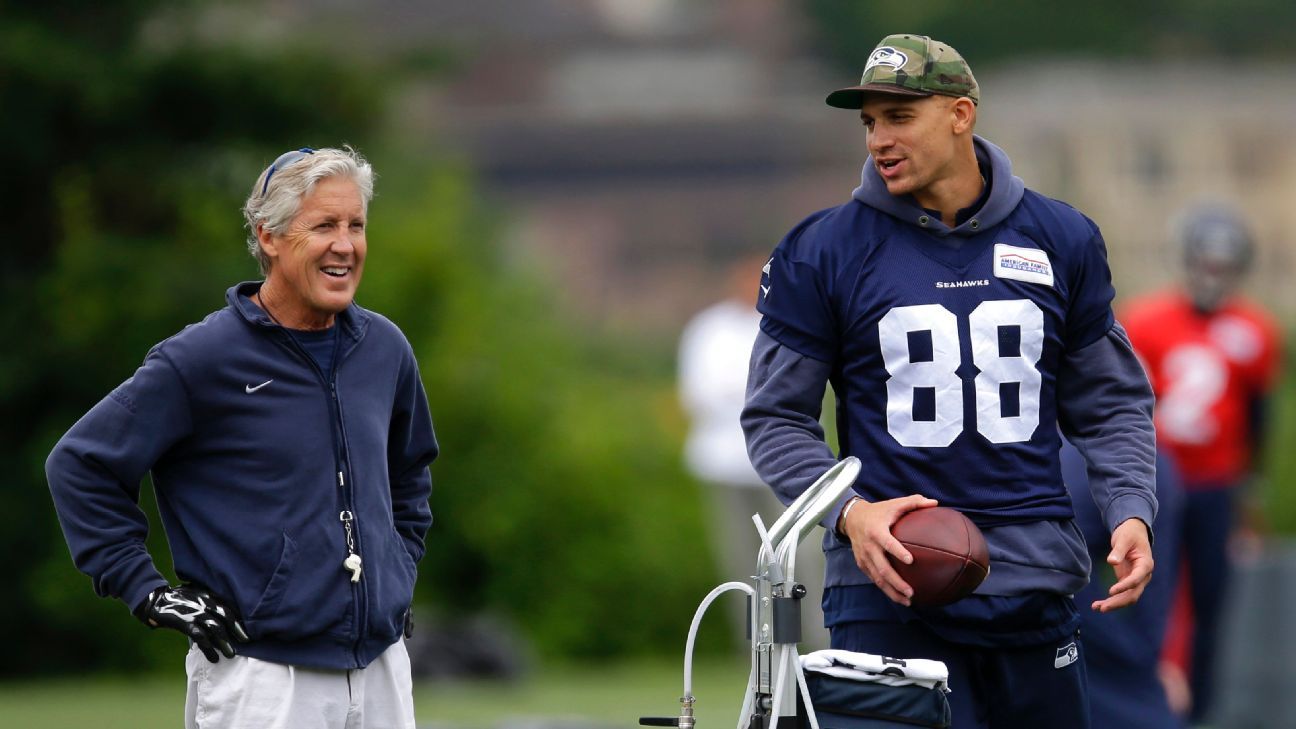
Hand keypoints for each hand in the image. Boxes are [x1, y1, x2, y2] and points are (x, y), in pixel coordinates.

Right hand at [134, 585, 249, 661]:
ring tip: (231, 654)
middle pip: (225, 618)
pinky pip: (200, 637)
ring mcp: (195, 613)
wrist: (156, 600)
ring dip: (224, 643)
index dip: (239, 620)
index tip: (247, 630)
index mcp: (209, 596)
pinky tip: (214, 658)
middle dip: (236, 631)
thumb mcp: (197, 594)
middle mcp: (204, 603)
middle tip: (246, 641)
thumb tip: (224, 614)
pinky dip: (209, 649)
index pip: (229, 608)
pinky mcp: (184, 623)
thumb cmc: (178, 598)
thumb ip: (209, 601)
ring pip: (215, 629)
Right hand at [838, 494, 938, 605]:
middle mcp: (869, 546)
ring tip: (907, 601)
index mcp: (876, 531)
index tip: (910, 561)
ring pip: (877, 578)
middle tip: (911, 592)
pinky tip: (898, 597)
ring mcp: (864, 557)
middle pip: (882, 568)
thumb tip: (935, 503)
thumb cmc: (878, 511)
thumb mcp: (894, 503)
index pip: (887, 543)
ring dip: (892, 591)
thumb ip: (914, 502)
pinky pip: (874, 579)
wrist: (852, 518)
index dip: (897, 552)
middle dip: (896, 582)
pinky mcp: (862, 564)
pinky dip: (886, 589)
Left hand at [1091, 518, 1153, 612]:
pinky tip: (1097, 604)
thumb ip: (1118, 550)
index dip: (1125, 586)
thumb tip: (1111, 562)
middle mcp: (1143, 576)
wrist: (1133, 532)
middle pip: (1133, 594)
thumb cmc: (1129, 534)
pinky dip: (1111, 600)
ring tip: (1095, 607)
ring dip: (1113, 604)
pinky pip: (1121, 594)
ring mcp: (1136, 580)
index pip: (1136, 579)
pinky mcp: (1127, 580)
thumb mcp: (1123, 538)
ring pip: (1127, 597)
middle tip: (1102, 608)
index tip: (1111, 591)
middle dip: (1118, 602)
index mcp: (1145, 565)